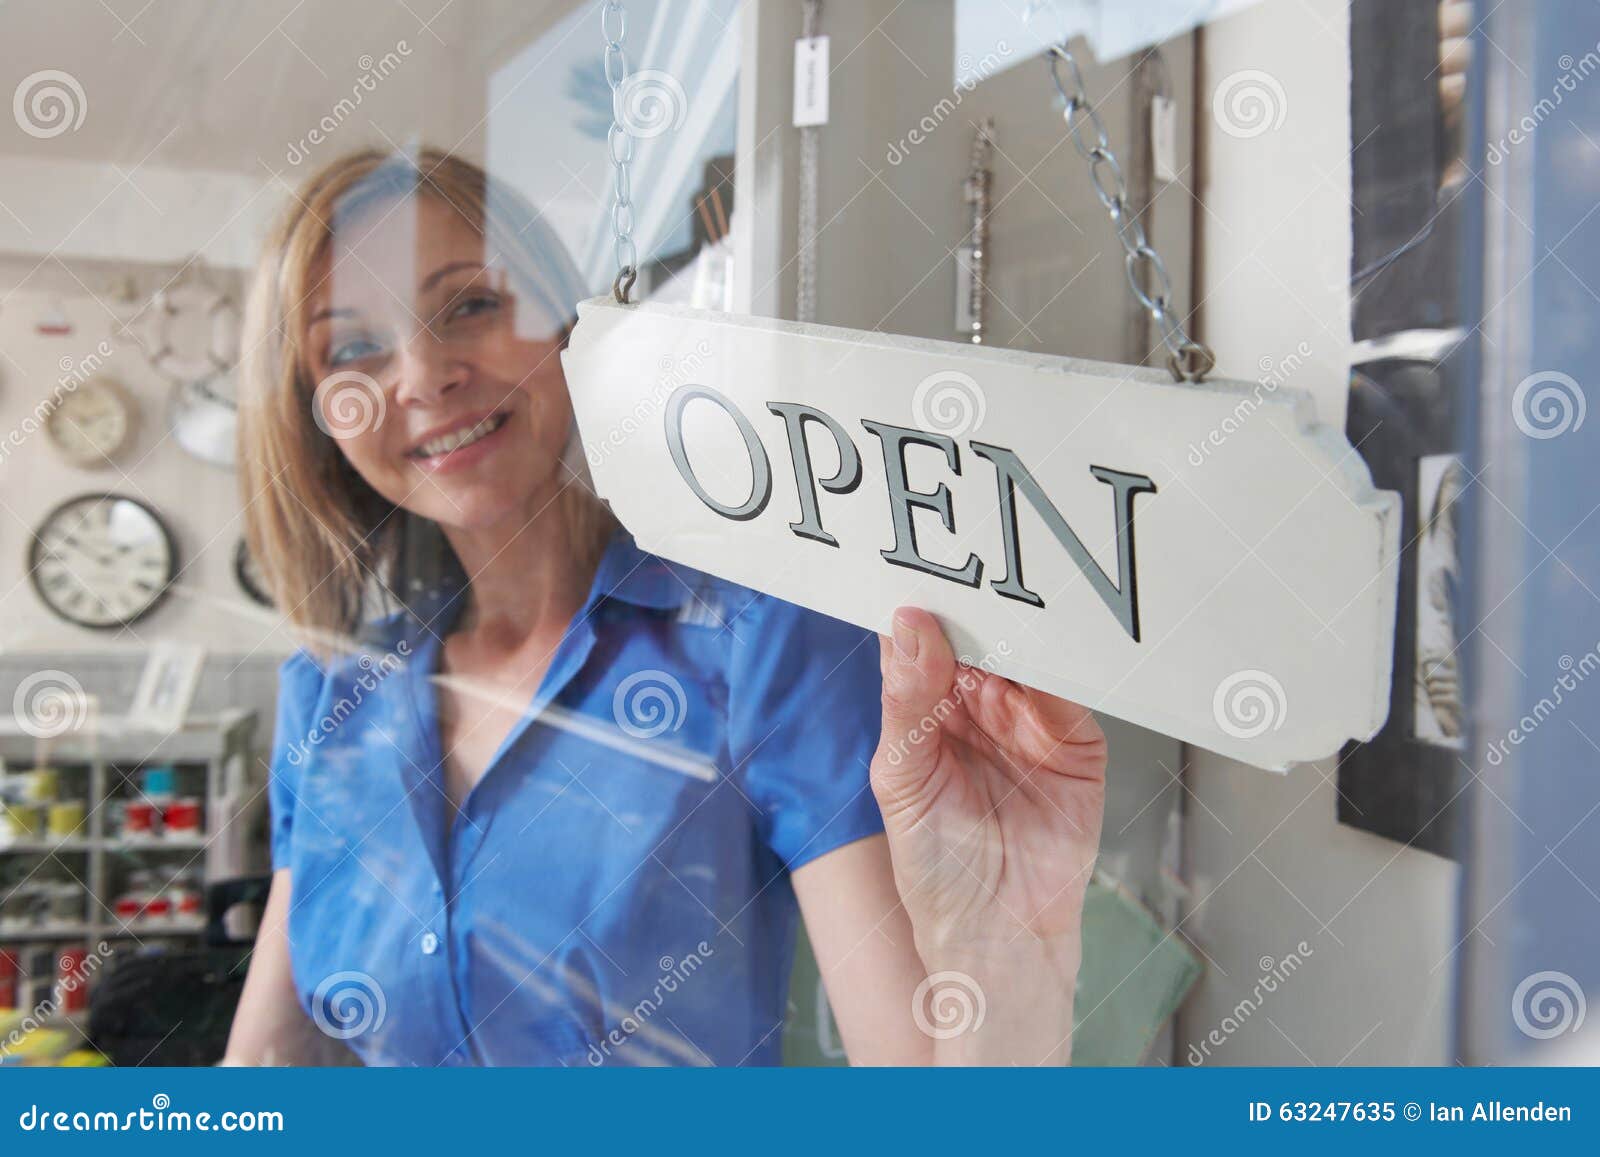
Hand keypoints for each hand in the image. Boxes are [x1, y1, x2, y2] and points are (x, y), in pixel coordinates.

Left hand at [870, 607, 1106, 1061]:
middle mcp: (977, 706)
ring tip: (1005, 611)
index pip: (922, 641)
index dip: (920, 606)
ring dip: (1017, 634)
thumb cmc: (937, 867)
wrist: (997, 934)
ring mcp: (1028, 720)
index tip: (914, 568)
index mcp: (926, 709)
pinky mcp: (1075, 741)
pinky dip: (1060, 668)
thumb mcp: (902, 777)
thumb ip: (907, 700)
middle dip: (973, 609)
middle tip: (968, 574)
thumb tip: (908, 626)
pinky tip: (1044, 652)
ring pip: (1025, 655)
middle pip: (978, 637)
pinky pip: (1070, 691)